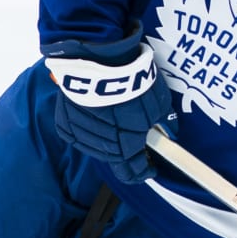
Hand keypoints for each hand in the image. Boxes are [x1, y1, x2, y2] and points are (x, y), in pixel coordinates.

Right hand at [43, 30, 176, 183]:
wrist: (100, 64)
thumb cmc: (133, 85)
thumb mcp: (160, 104)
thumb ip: (165, 122)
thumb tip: (171, 131)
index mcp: (126, 150)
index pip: (133, 173)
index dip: (143, 171)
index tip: (149, 167)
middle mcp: (102, 149)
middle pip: (115, 159)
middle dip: (126, 151)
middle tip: (132, 134)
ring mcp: (82, 137)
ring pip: (96, 146)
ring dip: (106, 139)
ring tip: (112, 119)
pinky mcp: (66, 123)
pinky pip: (78, 132)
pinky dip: (87, 127)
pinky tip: (95, 114)